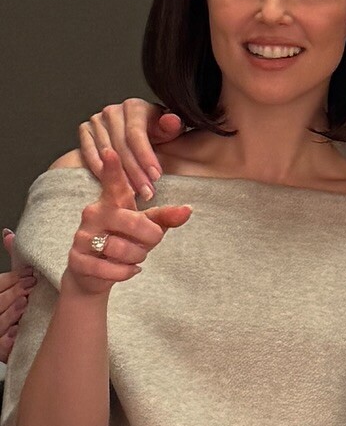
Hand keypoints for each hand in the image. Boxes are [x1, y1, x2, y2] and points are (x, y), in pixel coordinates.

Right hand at [0, 230, 34, 362]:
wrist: (21, 335)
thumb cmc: (17, 306)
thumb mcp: (14, 285)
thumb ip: (13, 266)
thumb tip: (9, 234)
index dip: (11, 280)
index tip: (30, 273)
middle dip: (13, 292)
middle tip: (30, 285)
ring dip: (10, 313)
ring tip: (24, 304)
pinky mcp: (1, 351)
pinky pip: (1, 346)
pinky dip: (7, 339)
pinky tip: (16, 331)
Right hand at [65, 150, 190, 300]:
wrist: (94, 274)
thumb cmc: (123, 242)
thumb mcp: (146, 227)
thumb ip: (165, 217)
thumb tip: (188, 210)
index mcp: (112, 201)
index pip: (113, 183)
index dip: (113, 169)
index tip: (111, 151)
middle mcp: (94, 213)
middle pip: (133, 221)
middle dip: (150, 237)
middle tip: (149, 243)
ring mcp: (82, 236)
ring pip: (120, 248)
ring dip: (136, 257)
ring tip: (134, 257)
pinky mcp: (76, 259)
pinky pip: (108, 269)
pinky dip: (125, 272)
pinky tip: (128, 270)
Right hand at [78, 101, 183, 203]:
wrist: (139, 130)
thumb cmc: (155, 131)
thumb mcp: (169, 128)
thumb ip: (172, 126)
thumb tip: (171, 121)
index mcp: (134, 107)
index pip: (137, 135)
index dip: (146, 157)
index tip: (156, 176)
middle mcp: (113, 111)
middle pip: (121, 146)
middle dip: (135, 172)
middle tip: (147, 192)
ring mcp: (96, 120)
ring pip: (107, 153)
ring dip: (119, 176)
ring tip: (133, 194)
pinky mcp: (85, 131)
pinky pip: (89, 154)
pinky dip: (99, 171)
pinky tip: (111, 185)